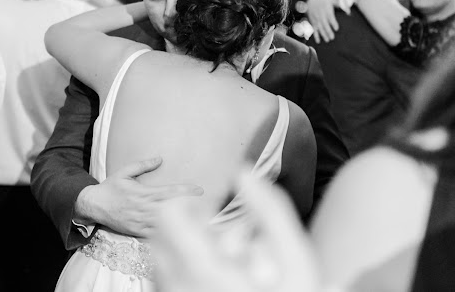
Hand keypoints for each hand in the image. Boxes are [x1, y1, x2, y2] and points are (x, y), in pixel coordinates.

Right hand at [75, 157, 203, 237]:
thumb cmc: (110, 188)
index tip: (199, 189)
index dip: (185, 191)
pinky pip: (155, 235)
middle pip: (171, 209)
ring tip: (199, 218)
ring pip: (165, 224)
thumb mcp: (124, 172)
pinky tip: (181, 233)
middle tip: (206, 205)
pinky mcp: (137, 232)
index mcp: (143, 193)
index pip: (168, 192)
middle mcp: (143, 208)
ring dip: (182, 221)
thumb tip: (159, 158)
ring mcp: (140, 222)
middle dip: (189, 207)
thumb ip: (142, 165)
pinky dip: (168, 234)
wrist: (93, 206)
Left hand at [153, 173, 320, 291]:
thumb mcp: (294, 258)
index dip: (186, 205)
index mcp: (201, 268)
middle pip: (160, 237)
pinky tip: (214, 283)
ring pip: (160, 263)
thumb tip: (244, 173)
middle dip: (184, 230)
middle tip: (215, 241)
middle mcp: (177, 286)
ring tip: (219, 267)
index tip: (206, 212)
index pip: (167, 216)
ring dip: (183, 254)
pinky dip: (182, 275)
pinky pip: (165, 284)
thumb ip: (269, 210)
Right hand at [306, 0, 339, 43]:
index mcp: (326, 10)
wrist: (311, 1)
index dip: (333, 23)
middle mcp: (321, 16)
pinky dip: (316, 36)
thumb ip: (340, 5)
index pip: (330, 18)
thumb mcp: (331, 1)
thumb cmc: (324, 2)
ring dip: (323, 35)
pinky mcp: (313, 23)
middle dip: (328, 31)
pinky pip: (314, 30)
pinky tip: (318, 41)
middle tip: (332, 38)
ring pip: (320, 28)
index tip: (337, 29)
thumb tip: (349, 11)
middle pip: (325, 24)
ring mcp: (316, 20)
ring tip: (327, 40)